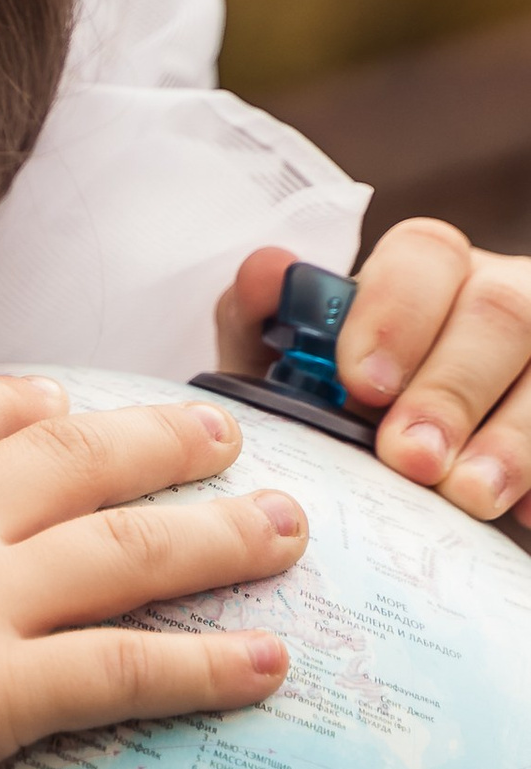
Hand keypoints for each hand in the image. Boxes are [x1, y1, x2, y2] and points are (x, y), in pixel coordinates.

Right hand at [0, 378, 303, 768]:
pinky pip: (120, 672)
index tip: (58, 403)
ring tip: (287, 529)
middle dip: (155, 440)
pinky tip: (264, 665)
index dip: (16, 402)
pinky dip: (201, 668)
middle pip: (67, 459)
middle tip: (221, 433)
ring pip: (121, 551)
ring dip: (216, 533)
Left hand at [219, 229, 530, 523]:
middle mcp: (500, 298)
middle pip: (503, 310)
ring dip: (513, 437)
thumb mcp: (288, 373)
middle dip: (453, 388)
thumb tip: (266, 271)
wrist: (397, 482)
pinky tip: (524, 513)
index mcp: (427, 275)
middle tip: (412, 458)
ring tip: (470, 495)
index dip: (397, 314)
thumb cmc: (338, 416)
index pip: (424, 255)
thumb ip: (263, 324)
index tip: (362, 384)